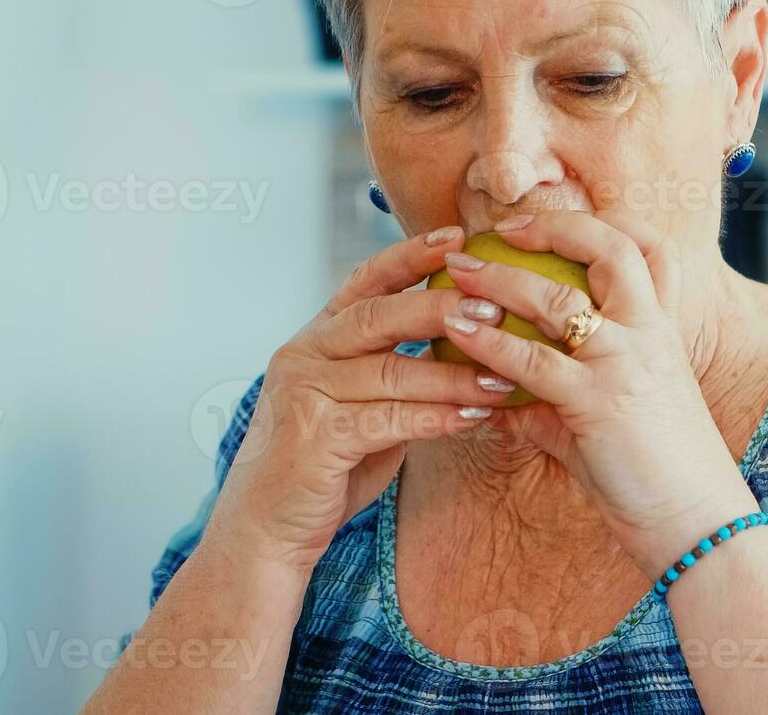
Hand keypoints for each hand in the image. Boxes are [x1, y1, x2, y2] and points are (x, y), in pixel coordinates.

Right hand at [203, 226, 512, 574]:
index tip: (457, 237)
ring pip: (391, 370)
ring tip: (501, 377)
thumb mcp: (359, 409)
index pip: (365, 281)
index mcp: (315, 340)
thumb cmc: (319, 470)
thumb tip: (462, 351)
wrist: (267, 530)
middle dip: (441, 307)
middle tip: (495, 306)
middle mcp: (304, 356)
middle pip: (380, 316)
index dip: (411, 255)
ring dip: (453, 375)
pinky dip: (434, 418)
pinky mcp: (315, 437)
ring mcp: (305, 395)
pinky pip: (387, 419)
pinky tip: (471, 418)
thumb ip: (395, 377)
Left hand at [433, 210, 761, 579]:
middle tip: (498, 229)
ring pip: (559, 299)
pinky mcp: (599, 403)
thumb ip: (560, 403)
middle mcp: (650, 334)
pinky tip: (457, 335)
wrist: (697, 523)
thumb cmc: (656, 475)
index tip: (549, 222)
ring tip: (458, 272)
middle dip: (552, 227)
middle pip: (610, 248)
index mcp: (663, 329)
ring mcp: (627, 364)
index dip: (601, 222)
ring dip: (502, 280)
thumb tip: (504, 403)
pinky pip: (533, 362)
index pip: (649, 248)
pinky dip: (490, 344)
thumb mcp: (612, 421)